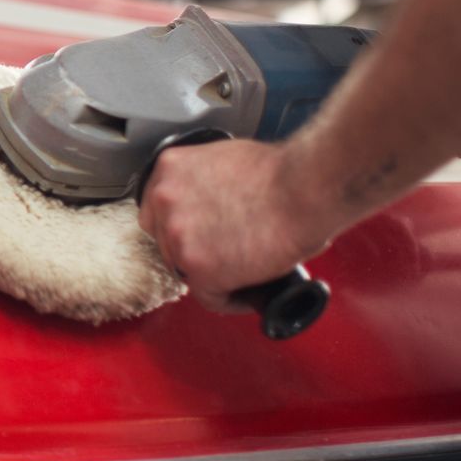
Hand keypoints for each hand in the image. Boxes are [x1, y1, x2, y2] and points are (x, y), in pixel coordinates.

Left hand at [137, 139, 335, 313]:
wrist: (304, 189)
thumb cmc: (280, 173)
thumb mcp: (225, 160)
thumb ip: (204, 181)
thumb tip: (210, 201)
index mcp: (170, 169)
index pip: (157, 209)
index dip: (179, 225)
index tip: (195, 234)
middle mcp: (165, 200)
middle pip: (166, 240)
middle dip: (191, 249)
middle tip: (220, 253)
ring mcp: (178, 236)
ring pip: (184, 269)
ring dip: (209, 274)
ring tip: (237, 274)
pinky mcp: (199, 268)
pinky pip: (209, 297)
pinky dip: (229, 299)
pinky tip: (244, 294)